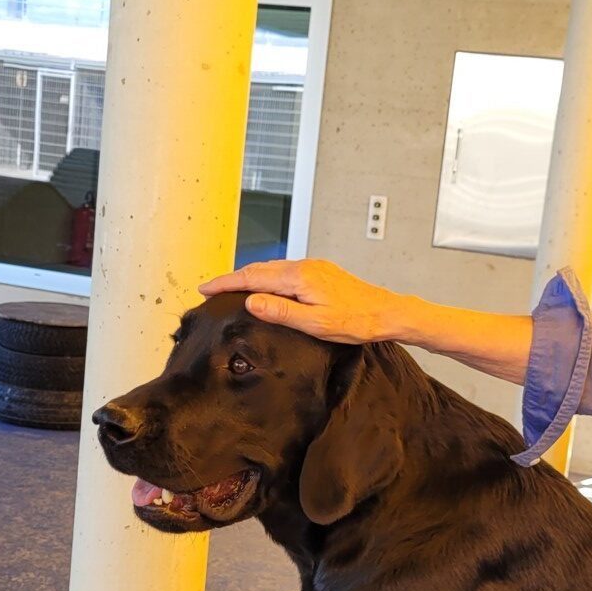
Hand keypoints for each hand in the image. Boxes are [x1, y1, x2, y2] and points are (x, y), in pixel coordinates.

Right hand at [199, 258, 408, 344]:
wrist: (387, 313)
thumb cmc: (356, 322)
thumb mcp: (315, 323)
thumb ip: (281, 311)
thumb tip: (251, 301)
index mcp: (299, 278)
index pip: (252, 278)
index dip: (226, 283)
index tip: (204, 288)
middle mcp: (304, 267)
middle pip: (259, 269)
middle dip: (232, 278)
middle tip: (210, 288)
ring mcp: (314, 267)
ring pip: (272, 269)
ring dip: (249, 276)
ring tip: (231, 288)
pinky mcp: (321, 273)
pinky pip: (285, 271)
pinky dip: (267, 277)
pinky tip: (265, 287)